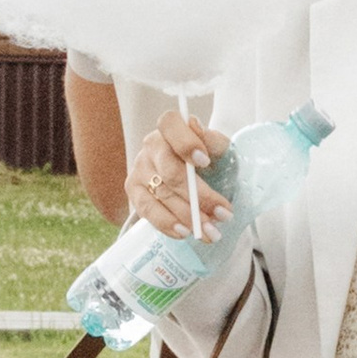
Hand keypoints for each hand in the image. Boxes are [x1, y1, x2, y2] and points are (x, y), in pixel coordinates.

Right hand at [131, 110, 229, 237]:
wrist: (194, 177)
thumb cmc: (208, 160)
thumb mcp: (219, 149)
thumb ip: (214, 141)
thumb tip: (201, 132)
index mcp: (171, 128)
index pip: (170, 124)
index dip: (186, 143)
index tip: (205, 162)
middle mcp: (151, 146)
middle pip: (170, 171)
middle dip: (199, 196)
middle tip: (222, 214)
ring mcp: (140, 168)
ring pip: (162, 195)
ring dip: (189, 216)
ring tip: (210, 232)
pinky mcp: (133, 190)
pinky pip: (147, 210)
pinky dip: (167, 224)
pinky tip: (185, 232)